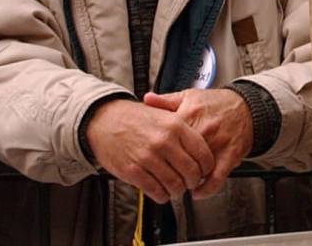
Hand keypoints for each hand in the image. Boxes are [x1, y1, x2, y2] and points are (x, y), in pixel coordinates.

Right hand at [85, 99, 214, 203]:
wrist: (104, 120)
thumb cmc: (136, 118)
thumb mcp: (165, 114)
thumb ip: (184, 130)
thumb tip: (203, 150)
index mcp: (176, 126)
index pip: (203, 153)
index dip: (207, 167)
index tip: (205, 171)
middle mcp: (164, 142)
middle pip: (191, 171)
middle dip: (194, 182)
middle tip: (191, 183)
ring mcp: (148, 157)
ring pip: (174, 184)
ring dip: (178, 191)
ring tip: (177, 189)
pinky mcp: (132, 171)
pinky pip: (155, 190)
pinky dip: (162, 196)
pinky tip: (162, 193)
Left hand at [144, 89, 253, 198]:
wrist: (247, 106)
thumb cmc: (217, 103)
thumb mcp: (189, 96)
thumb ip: (166, 101)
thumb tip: (146, 99)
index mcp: (189, 115)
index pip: (165, 139)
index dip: (157, 153)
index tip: (152, 159)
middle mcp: (203, 129)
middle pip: (179, 157)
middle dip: (170, 170)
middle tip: (165, 177)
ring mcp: (218, 143)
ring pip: (196, 170)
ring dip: (187, 181)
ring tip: (180, 184)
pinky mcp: (231, 154)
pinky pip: (217, 177)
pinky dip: (206, 189)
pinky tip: (198, 192)